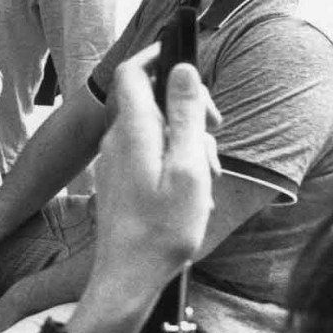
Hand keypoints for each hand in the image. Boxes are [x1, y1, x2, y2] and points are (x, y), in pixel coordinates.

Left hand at [89, 45, 218, 302]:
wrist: (129, 275)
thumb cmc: (162, 228)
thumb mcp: (188, 167)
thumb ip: (184, 115)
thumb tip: (182, 69)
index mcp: (133, 129)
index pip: (134, 70)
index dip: (160, 56)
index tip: (190, 62)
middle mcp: (118, 138)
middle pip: (154, 102)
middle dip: (190, 112)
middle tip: (215, 135)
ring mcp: (117, 159)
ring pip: (158, 131)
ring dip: (188, 145)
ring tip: (206, 178)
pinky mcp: (121, 178)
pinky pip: (152, 155)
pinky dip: (175, 165)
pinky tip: (192, 193)